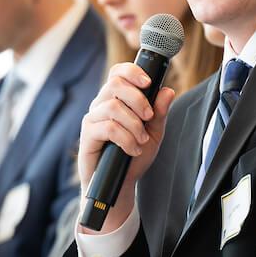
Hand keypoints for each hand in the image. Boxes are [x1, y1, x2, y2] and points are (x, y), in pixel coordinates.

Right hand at [77, 63, 176, 233]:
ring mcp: (92, 120)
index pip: (118, 72)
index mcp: (116, 99)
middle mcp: (101, 105)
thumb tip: (167, 91)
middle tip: (149, 117)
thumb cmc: (133, 157)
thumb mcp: (153, 134)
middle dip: (137, 98)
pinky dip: (125, 138)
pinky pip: (107, 128)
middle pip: (115, 83)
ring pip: (112, 106)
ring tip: (141, 140)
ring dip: (133, 123)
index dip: (132, 71)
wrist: (120, 185)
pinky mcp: (87, 136)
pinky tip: (133, 150)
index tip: (149, 83)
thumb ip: (159, 113)